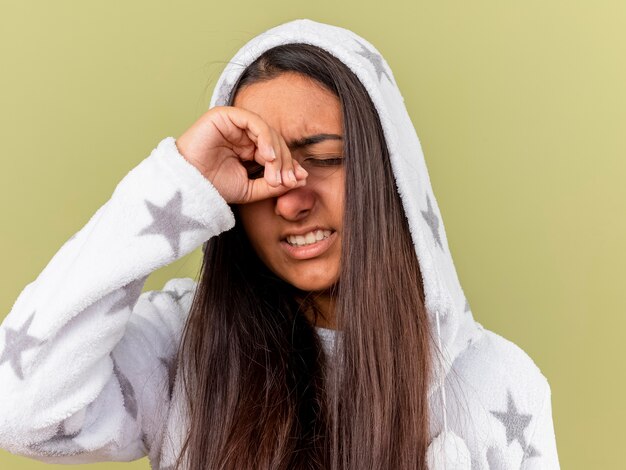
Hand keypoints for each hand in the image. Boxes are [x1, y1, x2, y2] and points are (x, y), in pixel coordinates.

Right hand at [174, 106, 307, 203]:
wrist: (188, 186)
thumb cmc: (214, 187)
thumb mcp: (251, 189)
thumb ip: (273, 184)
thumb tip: (300, 179)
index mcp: (249, 150)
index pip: (276, 153)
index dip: (289, 166)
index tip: (298, 181)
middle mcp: (243, 135)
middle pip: (276, 142)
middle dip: (285, 162)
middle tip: (287, 181)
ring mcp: (235, 124)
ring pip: (268, 132)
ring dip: (276, 153)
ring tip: (275, 174)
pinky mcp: (225, 115)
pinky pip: (253, 122)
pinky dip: (265, 138)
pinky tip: (267, 156)